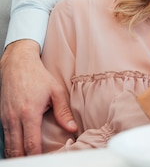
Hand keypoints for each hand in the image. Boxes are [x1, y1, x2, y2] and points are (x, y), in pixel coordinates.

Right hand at [0, 40, 76, 156]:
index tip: (47, 160)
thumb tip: (72, 128)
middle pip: (17, 150)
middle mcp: (14, 119)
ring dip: (18, 155)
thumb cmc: (38, 77)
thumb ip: (63, 112)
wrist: (17, 64)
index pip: (31, 144)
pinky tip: (20, 150)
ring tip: (29, 160)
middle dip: (26, 159)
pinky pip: (5, 137)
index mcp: (29, 114)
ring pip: (9, 146)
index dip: (38, 156)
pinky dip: (12, 146)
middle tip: (39, 162)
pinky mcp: (2, 117)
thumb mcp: (56, 91)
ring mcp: (5, 119)